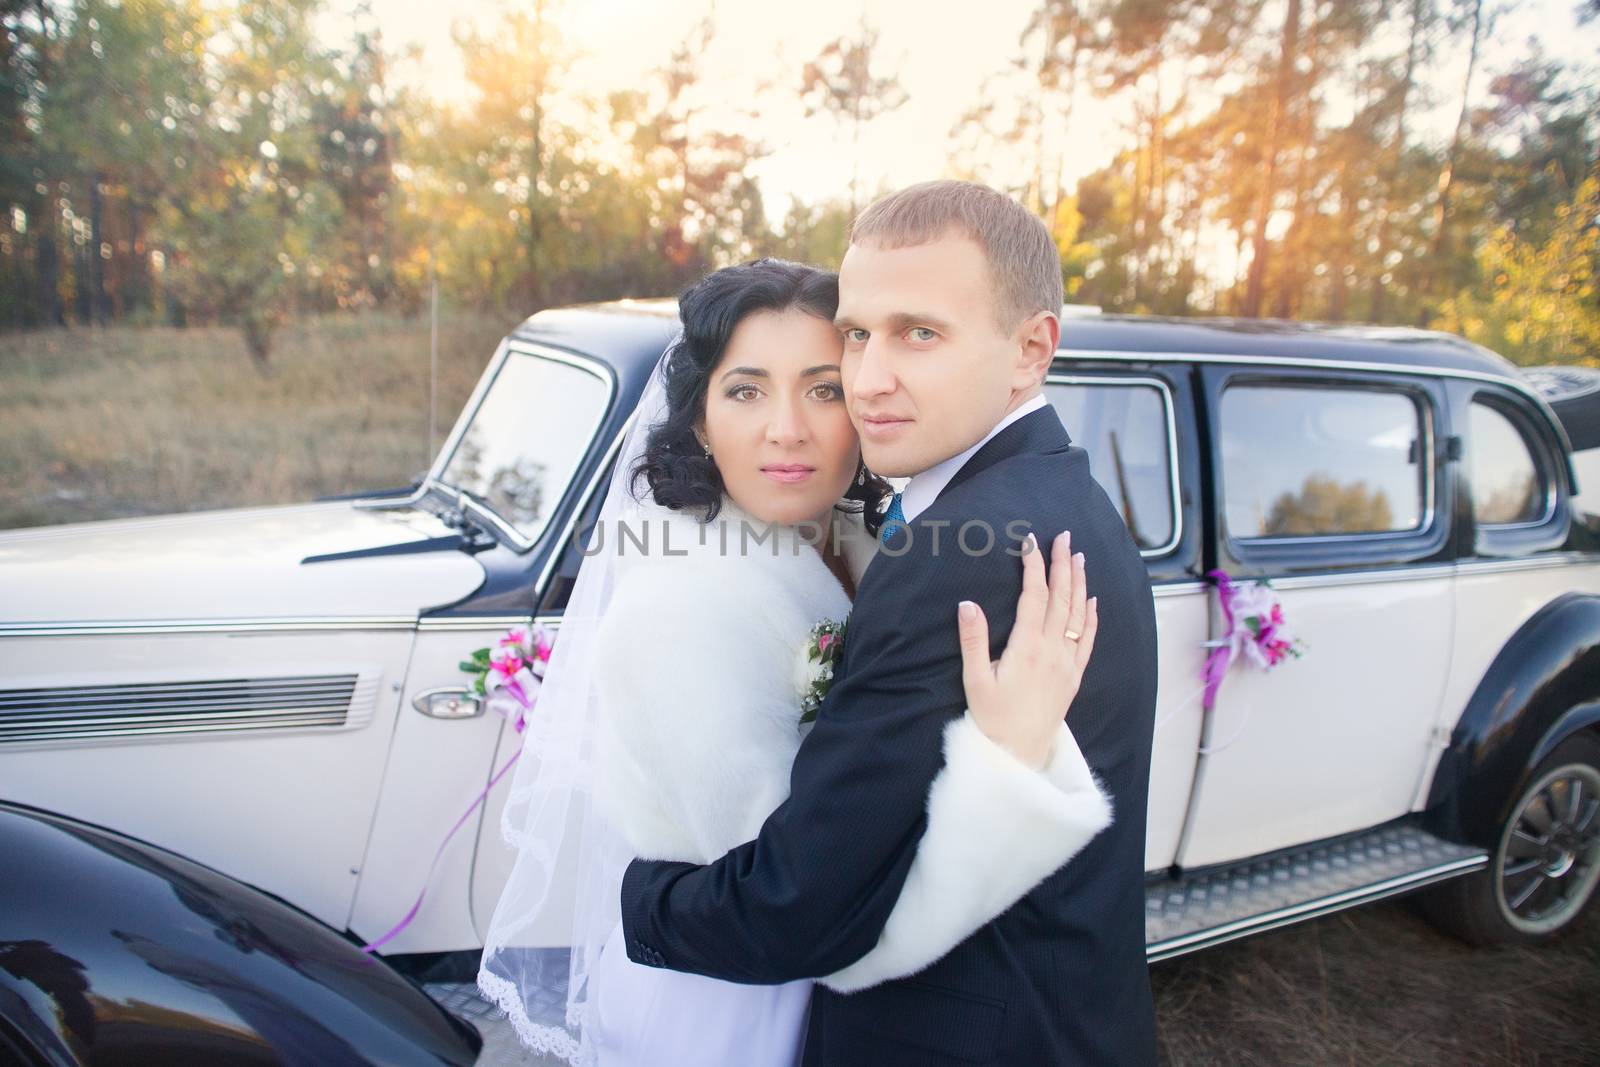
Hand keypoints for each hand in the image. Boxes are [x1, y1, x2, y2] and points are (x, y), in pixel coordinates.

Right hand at [957, 530, 1097, 769]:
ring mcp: (1067, 663)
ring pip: (1079, 614)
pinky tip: (1093, 599)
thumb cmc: (993, 718)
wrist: (1020, 753)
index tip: (1030, 543)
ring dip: (1079, 583)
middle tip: (1063, 537)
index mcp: (1027, 647)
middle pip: (1061, 598)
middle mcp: (1052, 650)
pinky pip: (1088, 640)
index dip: (1033, 567)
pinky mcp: (1074, 676)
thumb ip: (972, 640)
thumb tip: (967, 603)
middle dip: (1062, 564)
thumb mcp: (975, 680)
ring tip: (1079, 557)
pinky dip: (1092, 616)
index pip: (1034, 596)